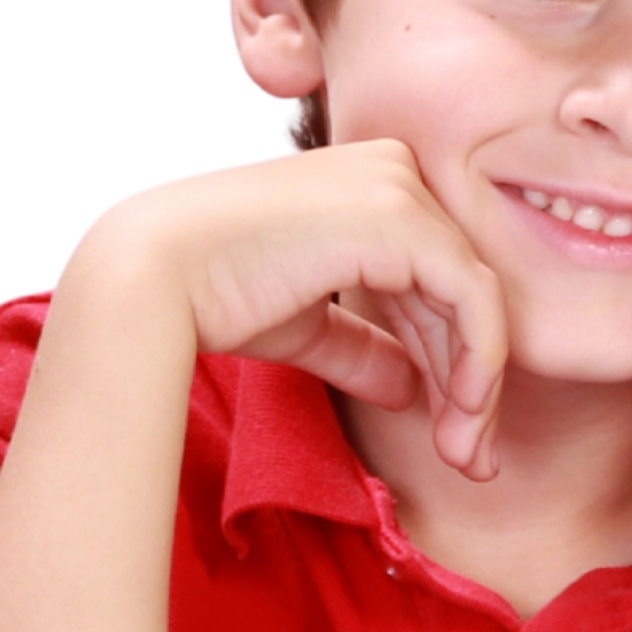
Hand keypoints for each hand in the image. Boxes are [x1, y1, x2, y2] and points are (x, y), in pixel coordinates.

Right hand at [100, 138, 510, 477]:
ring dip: (478, 389)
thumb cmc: (213, 295)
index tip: (453, 435)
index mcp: (368, 184)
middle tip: (474, 460)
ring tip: (468, 459)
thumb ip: (362, 345)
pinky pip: (473, 299)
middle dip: (472, 382)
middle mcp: (393, 171)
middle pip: (460, 291)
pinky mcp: (402, 218)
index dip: (450, 359)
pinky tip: (464, 418)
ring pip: (476, 300)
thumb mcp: (306, 325)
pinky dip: (478, 363)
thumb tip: (411, 388)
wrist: (153, 281)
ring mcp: (399, 187)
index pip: (435, 279)